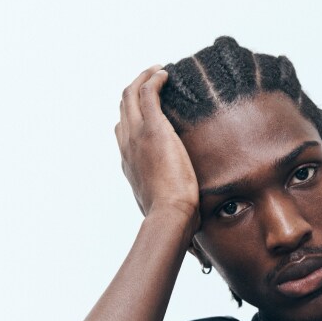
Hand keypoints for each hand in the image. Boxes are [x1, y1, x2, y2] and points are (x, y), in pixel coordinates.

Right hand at [115, 66, 199, 236]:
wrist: (170, 217)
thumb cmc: (172, 222)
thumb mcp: (169, 214)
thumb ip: (177, 217)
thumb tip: (199, 248)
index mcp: (129, 164)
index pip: (123, 132)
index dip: (132, 116)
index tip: (147, 110)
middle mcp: (127, 146)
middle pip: (122, 108)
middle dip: (135, 90)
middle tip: (152, 81)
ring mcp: (137, 135)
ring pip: (130, 94)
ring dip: (143, 78)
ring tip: (159, 71)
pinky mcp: (153, 128)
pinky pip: (147, 91)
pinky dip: (153, 78)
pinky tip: (166, 73)